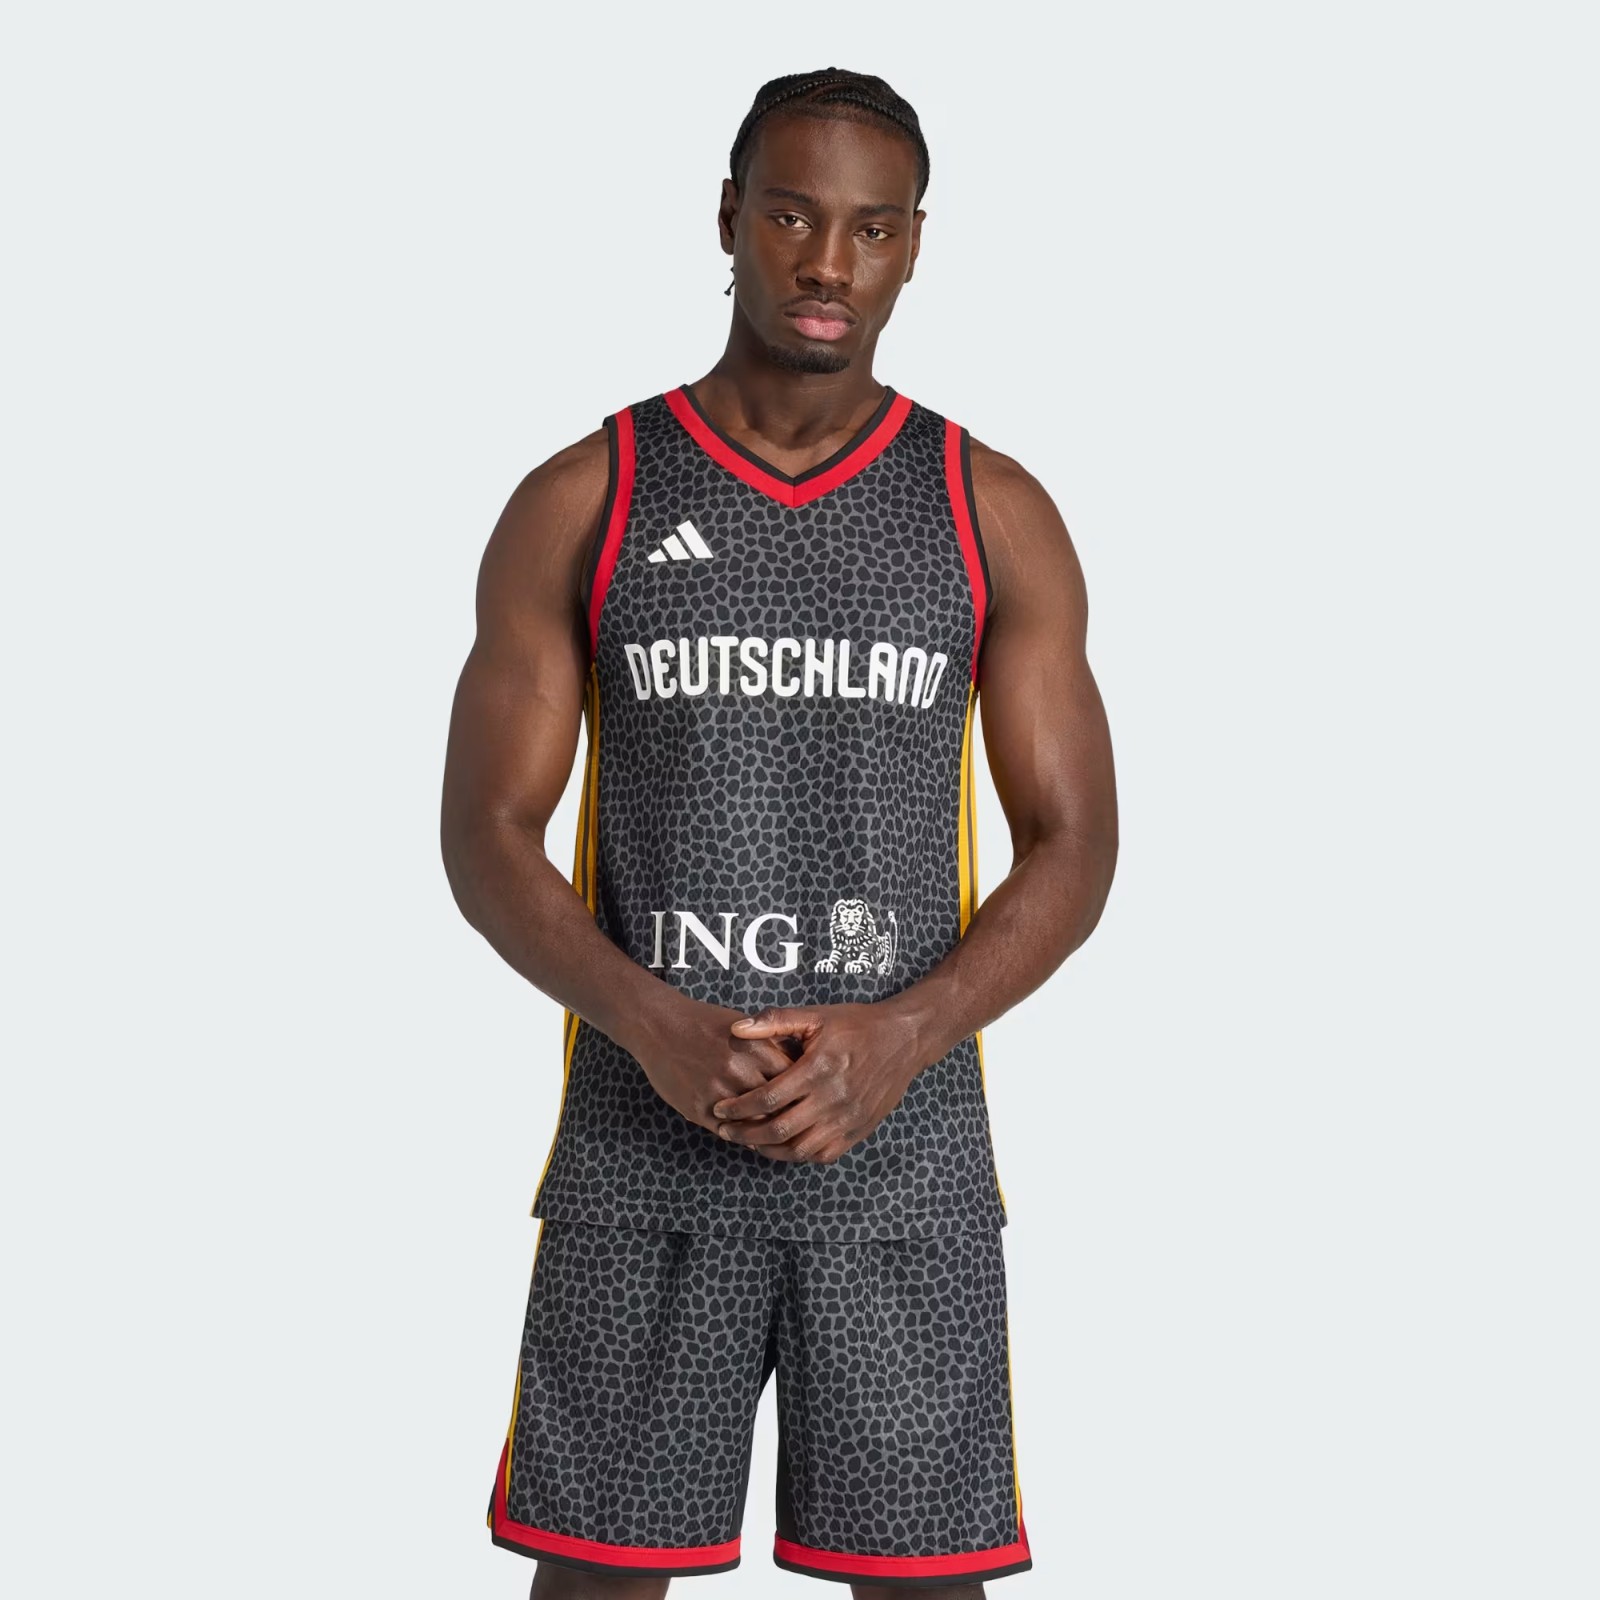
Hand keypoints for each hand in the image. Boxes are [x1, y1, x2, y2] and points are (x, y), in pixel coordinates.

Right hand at [631, 997, 794, 1134]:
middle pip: (779, 1105)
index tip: (807, 1098)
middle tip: (798, 1122)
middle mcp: (739, 1071)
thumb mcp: (744, 1027)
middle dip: (790, 1115)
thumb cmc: (705, 1023)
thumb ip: (771, 1046)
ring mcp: (718, 1092)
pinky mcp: (698, 1108)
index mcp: (756, 1048)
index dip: (803, 1091)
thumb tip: (801, 1068)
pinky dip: (742, 1134)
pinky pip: (728, 1131)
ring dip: (766, 1130)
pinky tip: (748, 1133)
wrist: (659, 1026)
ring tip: (776, 1133)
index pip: (794, 1080)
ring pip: (755, 1123)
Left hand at [713, 1004, 922, 1162]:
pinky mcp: (858, 1130)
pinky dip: (798, 1155)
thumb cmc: (856, 1025)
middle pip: (778, 1129)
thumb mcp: (816, 1016)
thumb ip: (775, 1021)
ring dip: (768, 1149)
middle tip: (725, 1131)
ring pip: (799, 1148)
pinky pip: (823, 1154)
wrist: (904, 1040)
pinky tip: (782, 1145)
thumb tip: (737, 1030)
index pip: (768, 1098)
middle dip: (745, 1133)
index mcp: (817, 1069)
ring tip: (748, 1141)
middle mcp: (832, 1098)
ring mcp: (847, 1119)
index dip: (739, 1107)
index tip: (720, 1109)